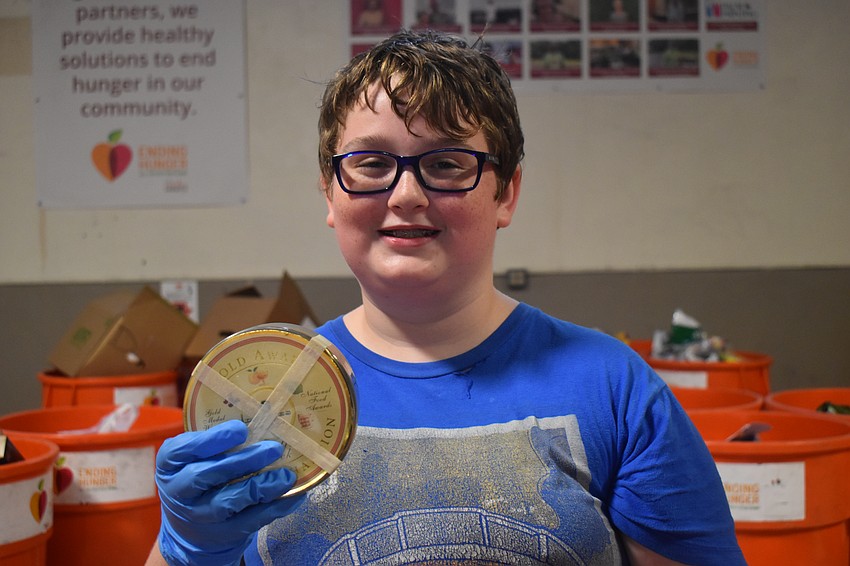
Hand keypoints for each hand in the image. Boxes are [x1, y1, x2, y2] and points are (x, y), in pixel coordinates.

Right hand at [156, 420, 304, 565]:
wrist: (190, 530)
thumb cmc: (199, 476)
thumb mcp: (194, 457)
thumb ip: (216, 440)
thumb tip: (261, 413)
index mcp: (170, 464)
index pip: (183, 450)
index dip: (212, 440)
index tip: (241, 429)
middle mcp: (179, 491)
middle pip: (205, 476)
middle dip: (242, 461)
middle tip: (274, 448)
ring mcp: (200, 516)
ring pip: (228, 502)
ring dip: (260, 487)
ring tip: (286, 475)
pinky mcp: (223, 534)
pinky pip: (250, 521)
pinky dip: (275, 508)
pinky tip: (294, 495)